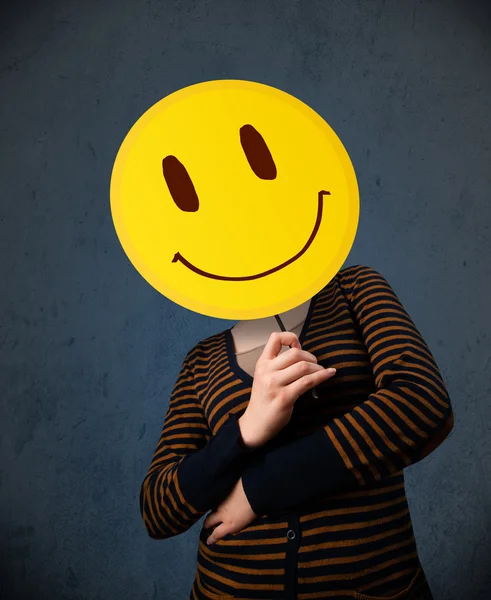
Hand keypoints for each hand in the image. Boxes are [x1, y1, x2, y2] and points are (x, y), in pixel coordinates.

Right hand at [203, 477, 256, 545]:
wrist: (254, 491)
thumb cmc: (254, 510)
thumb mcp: (245, 524)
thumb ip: (235, 527)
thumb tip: (229, 528)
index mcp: (229, 524)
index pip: (216, 534)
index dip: (211, 539)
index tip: (208, 542)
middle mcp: (222, 513)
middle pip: (209, 521)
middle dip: (206, 524)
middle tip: (206, 526)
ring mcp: (221, 502)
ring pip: (212, 509)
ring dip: (213, 512)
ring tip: (214, 512)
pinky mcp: (223, 492)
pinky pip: (217, 499)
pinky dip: (217, 502)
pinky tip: (221, 501)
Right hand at [238, 331, 335, 448]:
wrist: (256, 423)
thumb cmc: (265, 400)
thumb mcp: (265, 376)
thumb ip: (278, 364)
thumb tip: (301, 351)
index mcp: (262, 363)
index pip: (275, 338)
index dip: (291, 337)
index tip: (299, 346)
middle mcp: (267, 371)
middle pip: (295, 353)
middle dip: (311, 357)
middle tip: (315, 364)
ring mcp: (274, 384)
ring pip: (303, 366)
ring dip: (318, 368)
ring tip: (321, 372)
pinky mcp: (284, 398)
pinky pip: (307, 382)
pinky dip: (322, 376)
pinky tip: (329, 374)